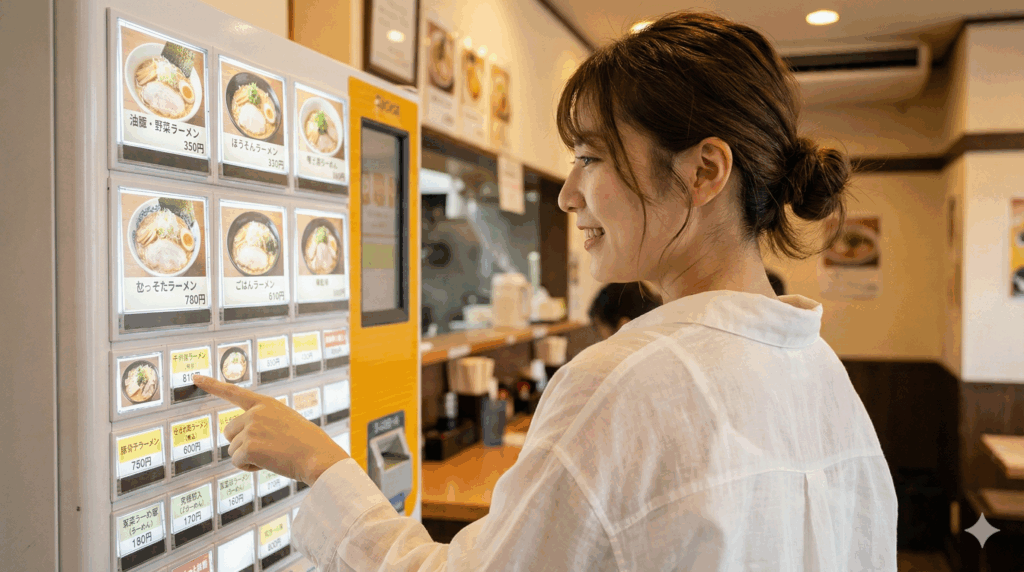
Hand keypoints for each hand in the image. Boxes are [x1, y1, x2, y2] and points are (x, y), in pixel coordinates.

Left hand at [193, 375, 349, 485]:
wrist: (318, 456)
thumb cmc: (307, 443)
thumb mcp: (286, 422)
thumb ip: (264, 422)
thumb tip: (242, 440)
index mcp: (266, 403)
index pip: (234, 392)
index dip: (212, 385)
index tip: (194, 378)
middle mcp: (255, 412)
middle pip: (229, 432)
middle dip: (242, 444)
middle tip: (268, 449)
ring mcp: (251, 428)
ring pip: (233, 449)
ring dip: (248, 457)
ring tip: (273, 455)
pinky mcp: (249, 446)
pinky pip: (237, 462)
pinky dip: (249, 468)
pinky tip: (269, 463)